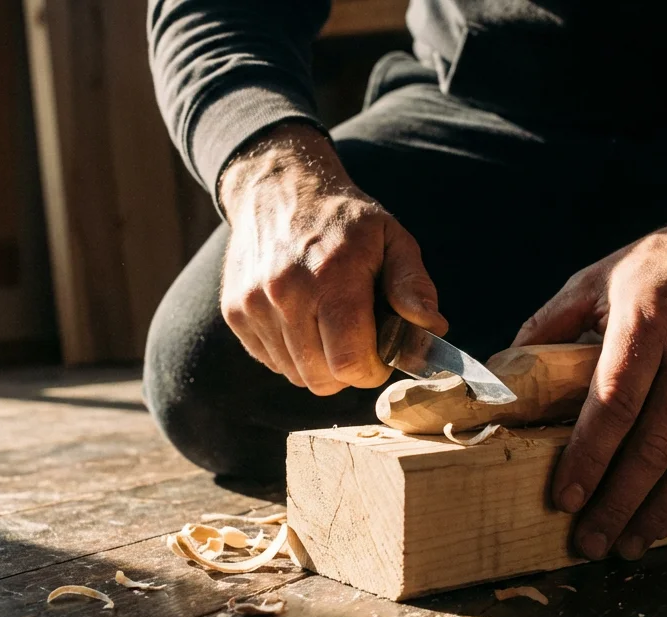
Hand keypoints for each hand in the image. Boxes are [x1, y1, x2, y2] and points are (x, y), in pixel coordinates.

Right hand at [218, 123, 447, 394]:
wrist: (276, 188)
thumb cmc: (343, 218)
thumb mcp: (391, 238)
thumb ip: (413, 284)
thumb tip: (431, 329)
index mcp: (332, 274)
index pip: (349, 362)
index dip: (373, 370)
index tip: (381, 354)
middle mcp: (286, 292)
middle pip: (322, 378)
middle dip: (349, 371)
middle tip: (359, 342)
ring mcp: (254, 304)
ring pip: (296, 375)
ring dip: (320, 363)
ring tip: (330, 326)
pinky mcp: (235, 312)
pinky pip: (273, 362)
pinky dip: (293, 354)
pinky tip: (304, 320)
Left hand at [514, 171, 666, 559]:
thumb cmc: (657, 265)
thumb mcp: (596, 279)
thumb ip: (548, 325)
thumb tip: (502, 373)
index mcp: (645, 323)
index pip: (613, 402)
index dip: (588, 456)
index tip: (563, 497)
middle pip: (651, 444)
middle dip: (616, 500)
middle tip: (587, 541)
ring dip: (654, 513)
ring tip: (622, 546)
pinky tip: (659, 522)